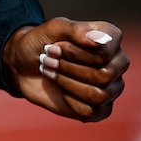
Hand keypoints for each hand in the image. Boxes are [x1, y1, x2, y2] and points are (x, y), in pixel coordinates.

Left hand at [3, 18, 127, 122]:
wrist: (23, 65)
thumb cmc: (40, 43)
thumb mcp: (52, 28)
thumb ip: (76, 29)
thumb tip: (102, 39)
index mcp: (111, 37)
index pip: (104, 53)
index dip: (74, 52)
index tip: (55, 45)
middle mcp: (117, 62)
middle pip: (105, 75)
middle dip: (69, 69)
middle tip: (48, 59)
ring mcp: (111, 86)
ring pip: (99, 95)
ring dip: (68, 84)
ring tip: (51, 72)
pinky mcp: (100, 108)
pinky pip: (92, 112)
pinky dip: (70, 102)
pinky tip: (62, 91)